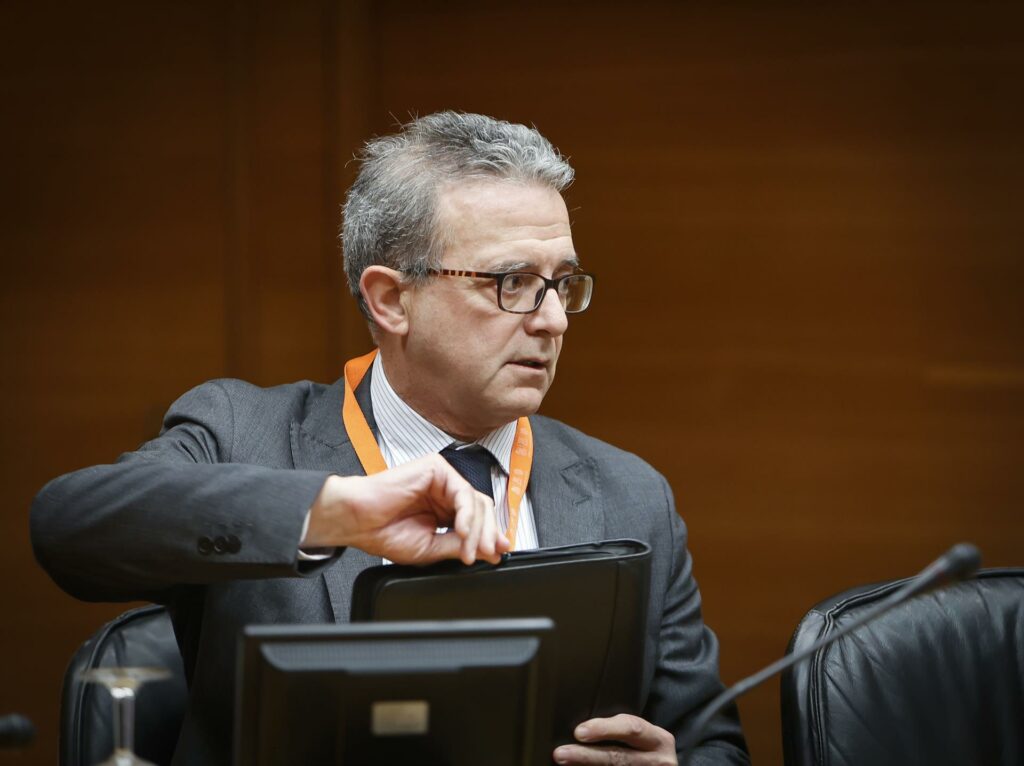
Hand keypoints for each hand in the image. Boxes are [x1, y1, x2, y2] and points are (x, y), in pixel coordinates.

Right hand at [303, 454, 510, 564]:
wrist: (357, 520)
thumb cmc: (384, 532)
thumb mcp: (431, 548)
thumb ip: (460, 545)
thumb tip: (489, 551)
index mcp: (444, 510)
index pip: (477, 520)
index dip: (489, 536)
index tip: (498, 555)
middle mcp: (445, 492)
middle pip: (482, 509)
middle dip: (488, 535)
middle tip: (488, 555)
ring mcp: (442, 479)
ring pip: (476, 501)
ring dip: (477, 530)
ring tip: (469, 551)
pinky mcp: (437, 468)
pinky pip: (463, 492)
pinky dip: (467, 515)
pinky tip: (461, 531)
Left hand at [553, 714, 676, 764]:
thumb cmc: (647, 751)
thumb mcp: (645, 738)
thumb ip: (623, 731)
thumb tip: (581, 728)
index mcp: (660, 740)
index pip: (631, 728)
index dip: (604, 729)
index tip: (578, 732)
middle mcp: (659, 762)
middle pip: (618, 757)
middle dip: (587, 755)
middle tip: (561, 753)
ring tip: (563, 763)